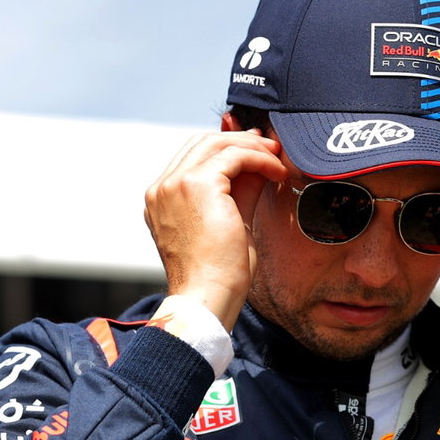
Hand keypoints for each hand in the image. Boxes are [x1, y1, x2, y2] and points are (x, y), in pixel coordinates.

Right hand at [142, 126, 286, 329]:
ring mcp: (175, 184)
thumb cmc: (218, 275)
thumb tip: (258, 166)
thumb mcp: (230, 223)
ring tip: (277, 159)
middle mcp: (162, 189)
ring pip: (217, 143)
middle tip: (271, 148)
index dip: (227, 149)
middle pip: (203, 143)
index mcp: (162, 200)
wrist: (208, 297)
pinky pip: (234, 156)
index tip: (256, 152)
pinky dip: (259, 158)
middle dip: (241, 141)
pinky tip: (277, 171)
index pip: (194, 157)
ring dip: (252, 146)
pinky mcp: (197, 185)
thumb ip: (239, 191)